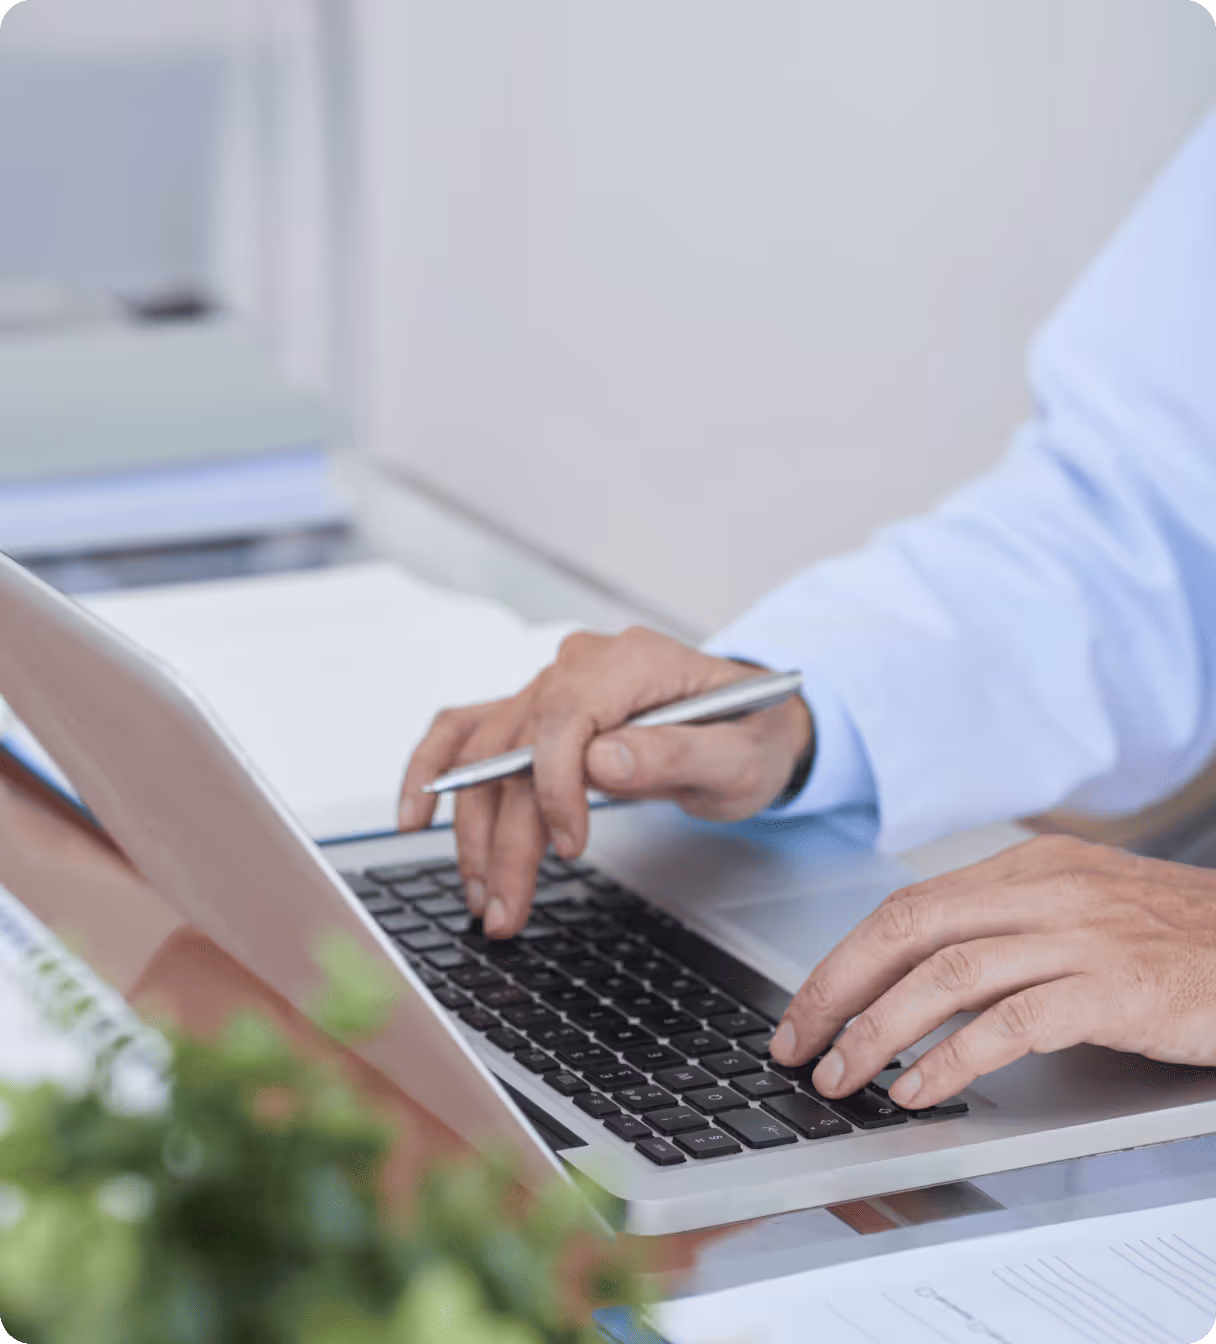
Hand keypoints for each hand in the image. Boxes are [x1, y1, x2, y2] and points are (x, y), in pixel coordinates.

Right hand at [398, 627, 813, 936]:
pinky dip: (433, 769)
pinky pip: (467, 730)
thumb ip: (677, 754)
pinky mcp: (535, 713)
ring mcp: (552, 685)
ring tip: (481, 897)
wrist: (751, 724)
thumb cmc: (752, 736)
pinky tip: (415, 815)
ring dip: (471, 828)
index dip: (554, 787)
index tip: (570, 847)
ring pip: (483, 752)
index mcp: (633, 662)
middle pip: (515, 746)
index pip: (565, 716)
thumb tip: (602, 761)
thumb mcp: (740, 755)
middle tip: (504, 910)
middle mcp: (581, 665)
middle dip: (502, 837)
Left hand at [770, 835, 1215, 1109]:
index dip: (843, 962)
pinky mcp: (1113, 989)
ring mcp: (1078, 937)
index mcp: (1023, 870)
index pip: (904, 908)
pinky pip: (1013, 1023)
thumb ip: (1003, 931)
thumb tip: (913, 976)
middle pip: (907, 930)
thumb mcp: (1078, 911)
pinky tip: (920, 1089)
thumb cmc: (1175, 938)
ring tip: (844, 1076)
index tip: (805, 1009)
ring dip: (880, 1030)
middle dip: (838, 991)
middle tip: (799, 1044)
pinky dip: (955, 1058)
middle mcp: (1042, 892)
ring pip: (947, 975)